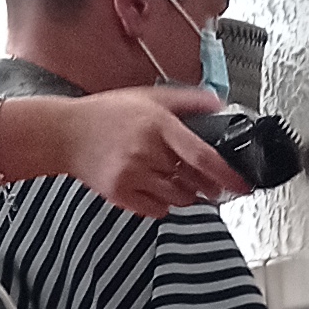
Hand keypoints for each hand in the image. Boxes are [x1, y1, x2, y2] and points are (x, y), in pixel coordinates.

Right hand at [51, 88, 247, 215]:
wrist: (65, 134)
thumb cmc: (105, 115)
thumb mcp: (148, 97)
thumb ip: (186, 101)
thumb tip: (218, 104)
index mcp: (157, 125)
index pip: (202, 156)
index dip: (227, 175)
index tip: (244, 186)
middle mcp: (146, 151)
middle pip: (194, 182)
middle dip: (206, 185)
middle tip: (205, 180)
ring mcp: (132, 175)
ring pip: (178, 199)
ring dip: (184, 194)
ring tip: (171, 178)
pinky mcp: (120, 195)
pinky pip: (157, 211)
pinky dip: (162, 204)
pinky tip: (152, 187)